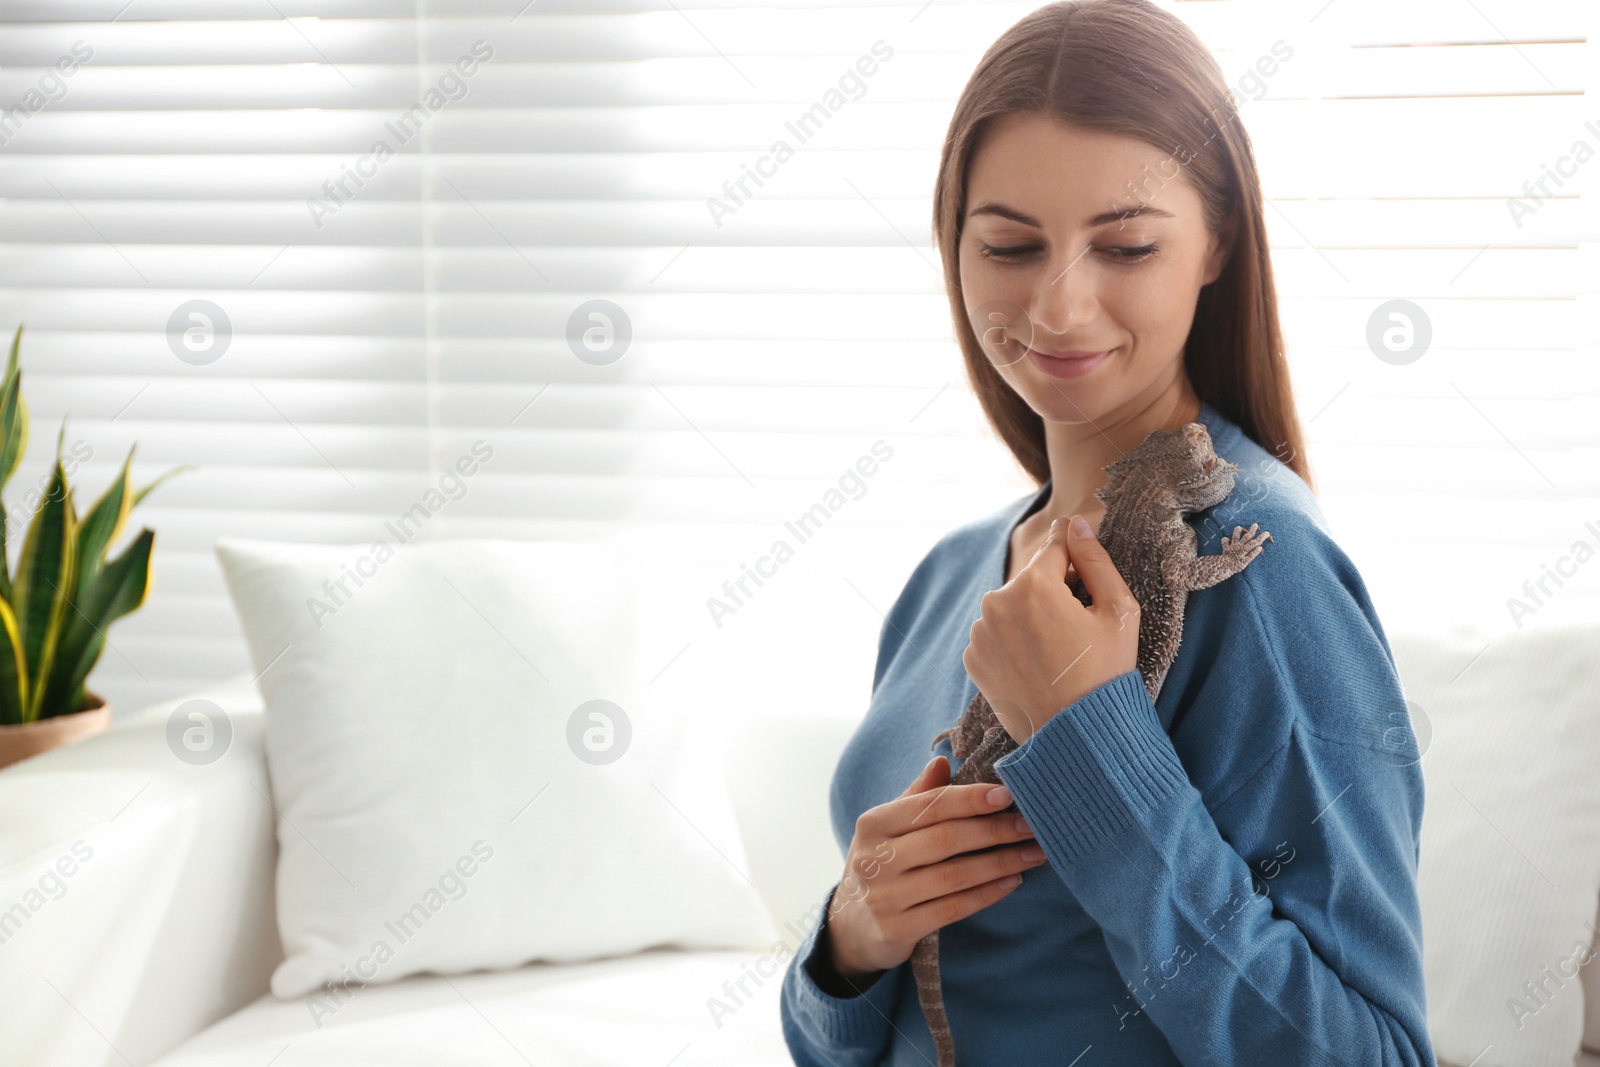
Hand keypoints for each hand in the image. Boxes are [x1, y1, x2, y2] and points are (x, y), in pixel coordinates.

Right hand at [821, 755, 1046, 987]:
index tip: (1007, 795)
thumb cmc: (880, 865)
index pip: (928, 805)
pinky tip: (1011, 882)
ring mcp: (885, 897)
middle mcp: (875, 858)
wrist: (849, 927)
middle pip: (945, 839)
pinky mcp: (898, 930)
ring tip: (1032, 854)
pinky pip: (952, 908)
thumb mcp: (887, 828)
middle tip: (1031, 826)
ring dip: (1000, 863)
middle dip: (994, 830)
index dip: (970, 799)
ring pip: (954, 875)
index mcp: (874, 823)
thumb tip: (942, 762)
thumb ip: (917, 797)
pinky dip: (986, 894)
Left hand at [961, 514, 1139, 745]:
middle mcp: (997, 603)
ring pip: (1011, 606)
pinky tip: (1037, 663)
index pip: (1056, 545)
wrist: (1075, 736)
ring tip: (1058, 649)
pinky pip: (996, 634)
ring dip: (1030, 615)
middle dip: (1053, 590)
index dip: (1076, 555)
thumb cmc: (1105, 673)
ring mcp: (981, 632)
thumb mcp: (1118, 611)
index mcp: (1034, 584)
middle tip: (1078, 625)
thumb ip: (1096, 560)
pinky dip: (1014, 641)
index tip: (1085, 570)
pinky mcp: (973, 658)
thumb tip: (1075, 523)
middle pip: (1031, 578)